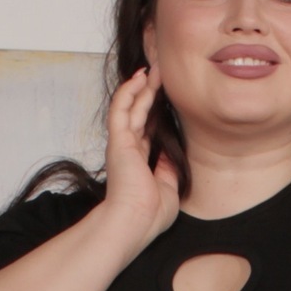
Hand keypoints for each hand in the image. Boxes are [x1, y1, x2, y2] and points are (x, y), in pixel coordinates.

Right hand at [102, 65, 179, 248]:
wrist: (135, 222)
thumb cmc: (150, 216)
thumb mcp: (168, 189)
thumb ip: (169, 168)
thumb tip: (172, 154)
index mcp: (140, 163)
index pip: (148, 132)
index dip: (155, 113)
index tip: (166, 98)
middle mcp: (129, 151)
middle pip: (140, 114)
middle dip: (150, 93)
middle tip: (161, 74)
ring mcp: (122, 144)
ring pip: (131, 107)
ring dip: (142, 86)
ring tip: (153, 68)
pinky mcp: (118, 140)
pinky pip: (121, 109)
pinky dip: (129, 91)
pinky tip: (139, 77)